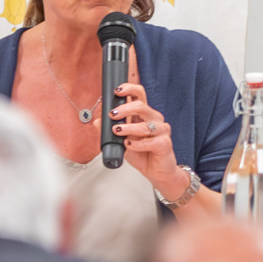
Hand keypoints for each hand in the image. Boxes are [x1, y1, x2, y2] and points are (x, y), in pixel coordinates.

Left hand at [109, 81, 184, 200]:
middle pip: (141, 106)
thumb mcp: (121, 142)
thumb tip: (97, 121)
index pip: (139, 95)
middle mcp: (154, 119)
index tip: (116, 91)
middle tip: (112, 115)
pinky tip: (129, 146)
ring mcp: (162, 131)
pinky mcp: (165, 144)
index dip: (129, 89)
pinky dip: (136, 145)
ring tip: (117, 131)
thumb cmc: (142, 155)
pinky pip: (149, 142)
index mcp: (145, 115)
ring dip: (127, 128)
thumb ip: (109, 132)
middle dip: (124, 109)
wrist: (156, 172)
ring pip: (144, 125)